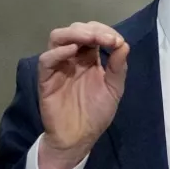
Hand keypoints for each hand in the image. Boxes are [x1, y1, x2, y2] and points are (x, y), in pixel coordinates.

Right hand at [37, 21, 128, 168]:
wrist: (79, 138)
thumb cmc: (96, 113)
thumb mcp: (114, 89)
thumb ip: (118, 67)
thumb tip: (124, 44)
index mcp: (89, 58)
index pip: (93, 33)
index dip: (105, 31)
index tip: (117, 41)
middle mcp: (73, 58)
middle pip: (75, 30)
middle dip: (91, 30)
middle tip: (106, 39)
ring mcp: (58, 66)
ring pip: (58, 38)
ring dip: (74, 33)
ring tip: (90, 38)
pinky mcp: (46, 79)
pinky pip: (46, 60)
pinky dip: (58, 52)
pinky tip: (72, 51)